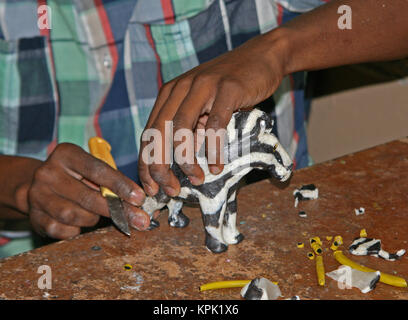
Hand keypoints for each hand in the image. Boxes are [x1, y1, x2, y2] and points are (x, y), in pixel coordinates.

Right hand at [19, 143, 149, 238]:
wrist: (37, 186)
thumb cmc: (76, 177)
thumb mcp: (90, 168)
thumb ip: (110, 180)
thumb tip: (137, 202)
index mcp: (66, 154)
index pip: (98, 170)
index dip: (120, 185)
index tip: (139, 198)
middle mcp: (48, 173)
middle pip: (88, 197)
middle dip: (116, 210)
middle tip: (138, 219)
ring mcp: (38, 196)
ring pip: (76, 216)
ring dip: (94, 219)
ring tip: (100, 215)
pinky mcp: (35, 217)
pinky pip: (64, 231)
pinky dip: (77, 230)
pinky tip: (80, 223)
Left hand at [138, 30, 287, 196]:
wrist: (261, 57)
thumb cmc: (230, 87)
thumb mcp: (203, 106)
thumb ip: (190, 129)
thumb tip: (180, 165)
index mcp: (169, 94)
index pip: (148, 133)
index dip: (146, 164)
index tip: (151, 188)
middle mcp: (180, 88)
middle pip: (158, 133)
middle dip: (160, 167)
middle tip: (170, 190)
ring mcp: (203, 86)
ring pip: (181, 129)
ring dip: (185, 160)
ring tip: (196, 179)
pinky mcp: (227, 88)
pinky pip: (215, 124)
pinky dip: (214, 149)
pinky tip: (216, 166)